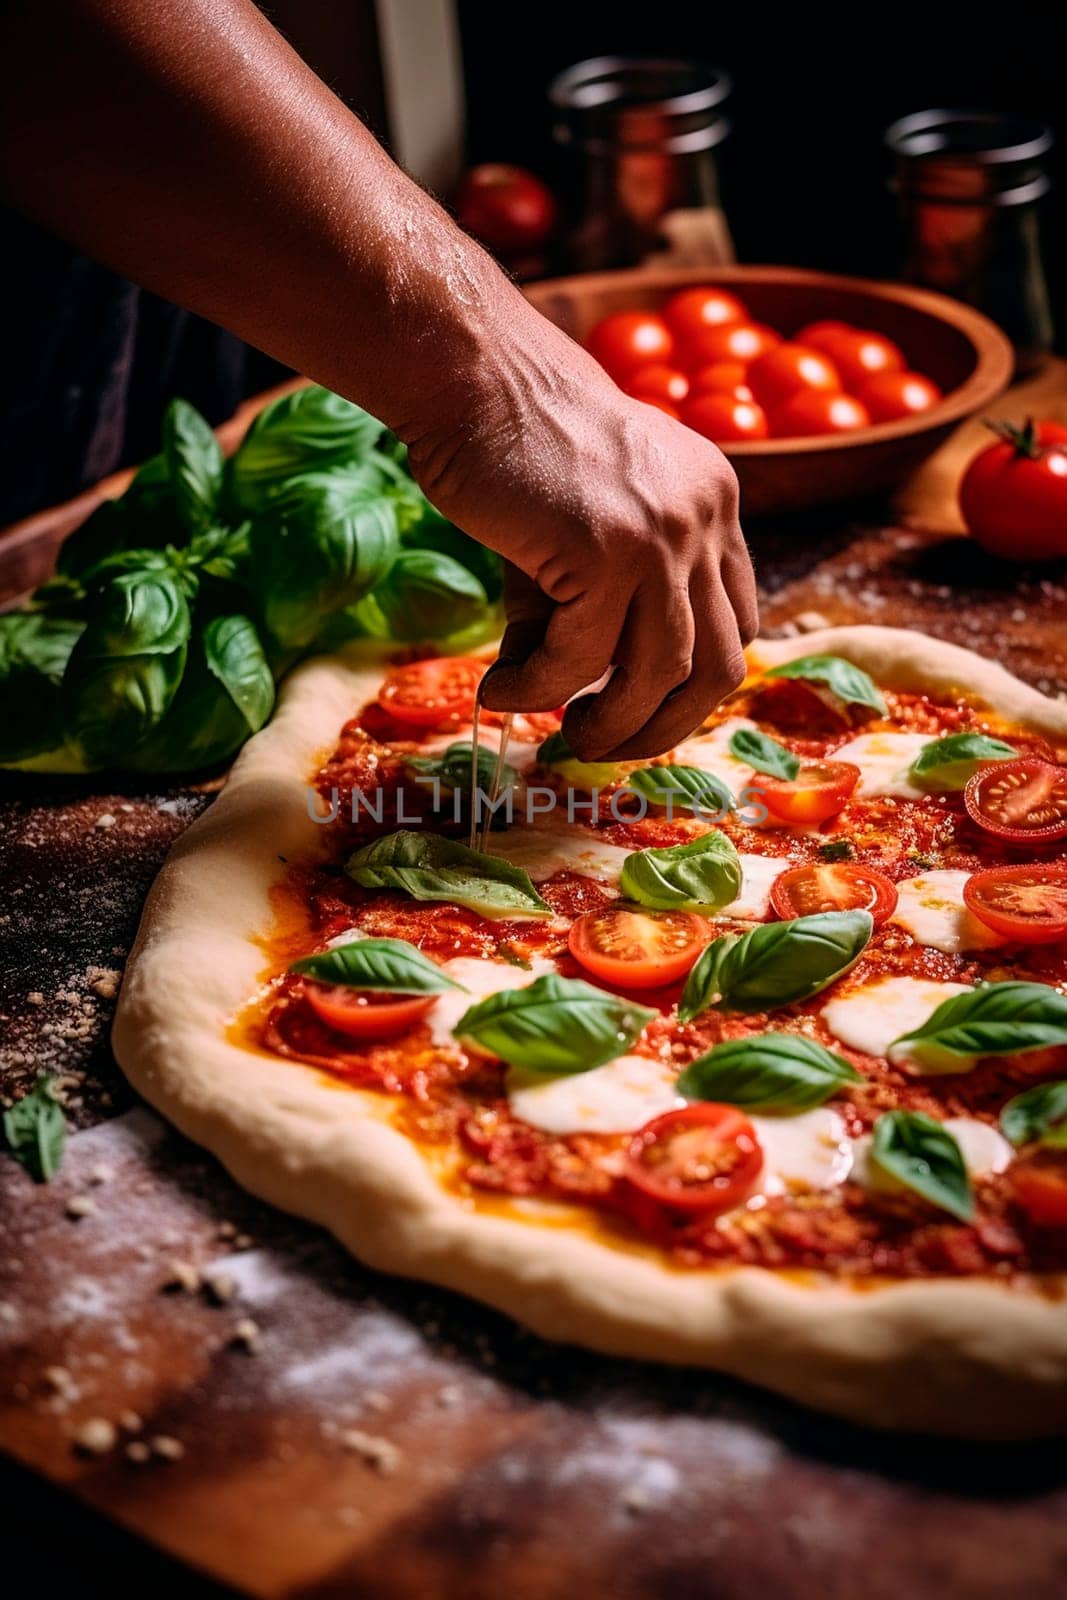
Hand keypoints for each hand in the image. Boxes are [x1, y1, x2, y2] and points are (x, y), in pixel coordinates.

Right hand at [405, 293, 757, 761]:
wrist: (471, 374)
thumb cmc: (513, 446)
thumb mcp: (581, 527)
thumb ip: (595, 604)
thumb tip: (565, 695)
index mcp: (712, 505)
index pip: (737, 621)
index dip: (692, 681)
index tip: (642, 707)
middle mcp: (704, 519)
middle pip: (720, 665)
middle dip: (665, 725)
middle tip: (607, 745)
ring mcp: (663, 534)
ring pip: (660, 674)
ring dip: (611, 724)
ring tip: (562, 735)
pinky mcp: (608, 550)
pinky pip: (580, 658)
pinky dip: (538, 688)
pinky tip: (500, 689)